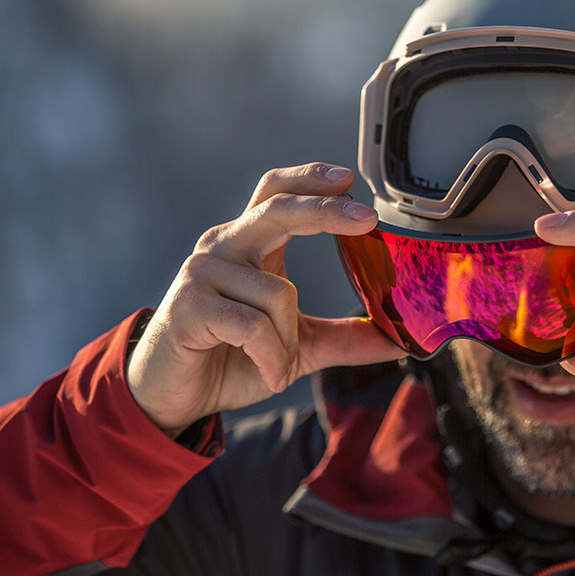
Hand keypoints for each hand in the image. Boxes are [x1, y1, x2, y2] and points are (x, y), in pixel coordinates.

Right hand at [127, 163, 404, 437]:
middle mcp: (224, 246)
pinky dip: (272, 356)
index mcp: (250, 245)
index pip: (276, 193)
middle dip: (324, 210)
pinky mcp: (189, 305)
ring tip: (278, 366)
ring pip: (278, 292)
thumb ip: (344, 337)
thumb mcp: (297, 346)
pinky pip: (253, 326)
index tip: (348, 179)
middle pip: (277, 208)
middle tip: (365, 220)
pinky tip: (268, 373)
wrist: (173, 396)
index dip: (310, 178)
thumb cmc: (230, 358)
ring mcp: (203, 273)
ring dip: (290, 341)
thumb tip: (401, 339)